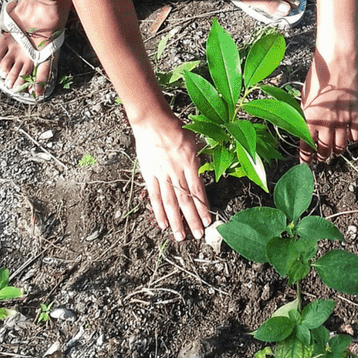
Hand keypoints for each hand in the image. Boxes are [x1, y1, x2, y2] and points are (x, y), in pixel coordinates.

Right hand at [133, 119, 211, 240]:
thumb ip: (200, 157)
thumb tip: (207, 169)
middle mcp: (177, 172)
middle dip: (192, 220)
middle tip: (197, 235)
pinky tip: (163, 223)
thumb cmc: (175, 128)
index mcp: (190, 163)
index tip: (208, 221)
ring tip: (180, 236)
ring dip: (176, 221)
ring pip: (170, 202)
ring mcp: (162, 175)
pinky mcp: (149, 175)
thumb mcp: (195, 140)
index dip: (203, 208)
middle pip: (185, 201)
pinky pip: (155, 196)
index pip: (198, 191)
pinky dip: (158, 211)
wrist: (153, 121)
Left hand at [299, 50, 357, 162]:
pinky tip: (350, 138)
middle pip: (324, 150)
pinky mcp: (356, 115)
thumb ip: (305, 115)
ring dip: (337, 150)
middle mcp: (326, 123)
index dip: (306, 159)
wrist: (337, 62)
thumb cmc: (318, 76)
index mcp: (309, 119)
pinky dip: (353, 140)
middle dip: (322, 156)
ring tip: (336, 149)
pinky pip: (356, 136)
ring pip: (341, 146)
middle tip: (322, 156)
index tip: (306, 164)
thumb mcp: (305, 96)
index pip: (306, 147)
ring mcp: (342, 120)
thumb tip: (304, 129)